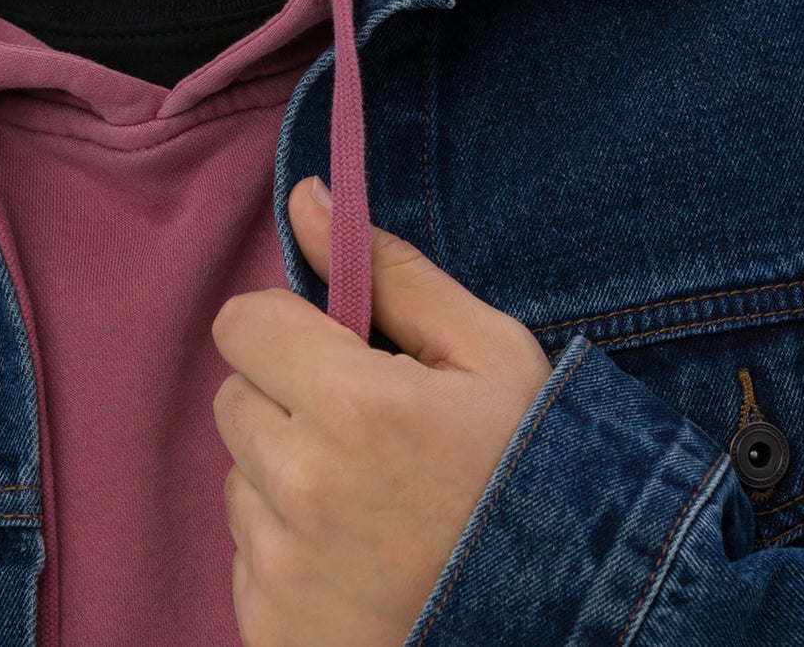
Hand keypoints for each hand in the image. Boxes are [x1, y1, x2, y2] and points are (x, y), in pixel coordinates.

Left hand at [211, 175, 552, 646]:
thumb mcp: (491, 356)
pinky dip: (290, 554)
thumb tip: (309, 199)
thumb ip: (390, 272)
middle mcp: (302, 490)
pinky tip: (362, 563)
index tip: (337, 353)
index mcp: (354, 406)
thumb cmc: (533, 477)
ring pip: (240, 479)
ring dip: (287, 480)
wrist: (567, 625)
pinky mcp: (269, 634)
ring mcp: (282, 573)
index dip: (289, 329)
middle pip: (235, 399)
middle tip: (368, 434)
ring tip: (374, 506)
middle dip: (288, 401)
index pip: (242, 324)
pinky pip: (247, 560)